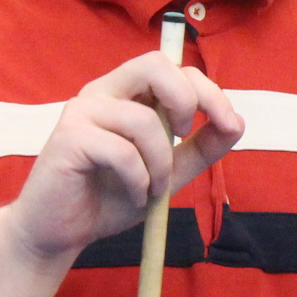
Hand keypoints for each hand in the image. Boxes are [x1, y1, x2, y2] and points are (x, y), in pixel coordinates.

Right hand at [0, 51, 242, 263]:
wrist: (59, 231)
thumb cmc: (109, 196)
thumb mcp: (168, 172)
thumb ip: (200, 148)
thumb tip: (238, 123)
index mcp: (126, 93)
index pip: (173, 68)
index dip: (209, 91)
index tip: (228, 123)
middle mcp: (103, 92)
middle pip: (155, 65)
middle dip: (187, 100)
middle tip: (186, 136)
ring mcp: (82, 111)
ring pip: (144, 120)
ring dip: (161, 163)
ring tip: (152, 190)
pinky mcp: (68, 138)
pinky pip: (122, 151)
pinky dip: (138, 179)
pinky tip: (134, 195)